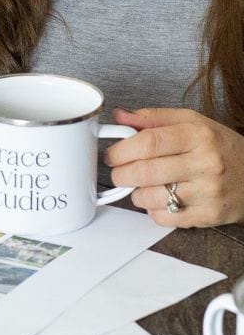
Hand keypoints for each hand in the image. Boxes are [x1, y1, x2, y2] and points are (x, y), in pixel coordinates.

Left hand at [105, 106, 243, 226]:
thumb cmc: (220, 147)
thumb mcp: (193, 122)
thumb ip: (154, 118)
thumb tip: (120, 116)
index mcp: (199, 135)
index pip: (149, 142)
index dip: (122, 150)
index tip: (113, 154)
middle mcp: (205, 163)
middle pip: (146, 172)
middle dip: (121, 174)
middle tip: (119, 172)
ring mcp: (208, 192)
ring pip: (151, 198)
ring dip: (136, 193)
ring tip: (143, 185)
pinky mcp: (209, 216)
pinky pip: (164, 218)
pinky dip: (153, 210)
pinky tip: (161, 199)